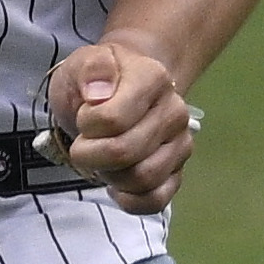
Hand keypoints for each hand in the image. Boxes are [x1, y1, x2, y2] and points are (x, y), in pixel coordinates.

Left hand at [44, 33, 205, 213]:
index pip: (112, 120)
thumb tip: (98, 92)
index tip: (84, 115)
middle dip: (91, 154)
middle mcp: (175, 112)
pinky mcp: (177, 174)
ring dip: (110, 176)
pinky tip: (116, 185)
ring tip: (101, 160)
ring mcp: (180, 145)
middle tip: (84, 144)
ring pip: (142, 179)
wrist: (119, 93)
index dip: (87, 125)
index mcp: (153, 79)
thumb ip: (91, 69)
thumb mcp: (83, 62)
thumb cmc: (98, 81)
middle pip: (125, 153)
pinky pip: (156, 201)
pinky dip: (129, 200)